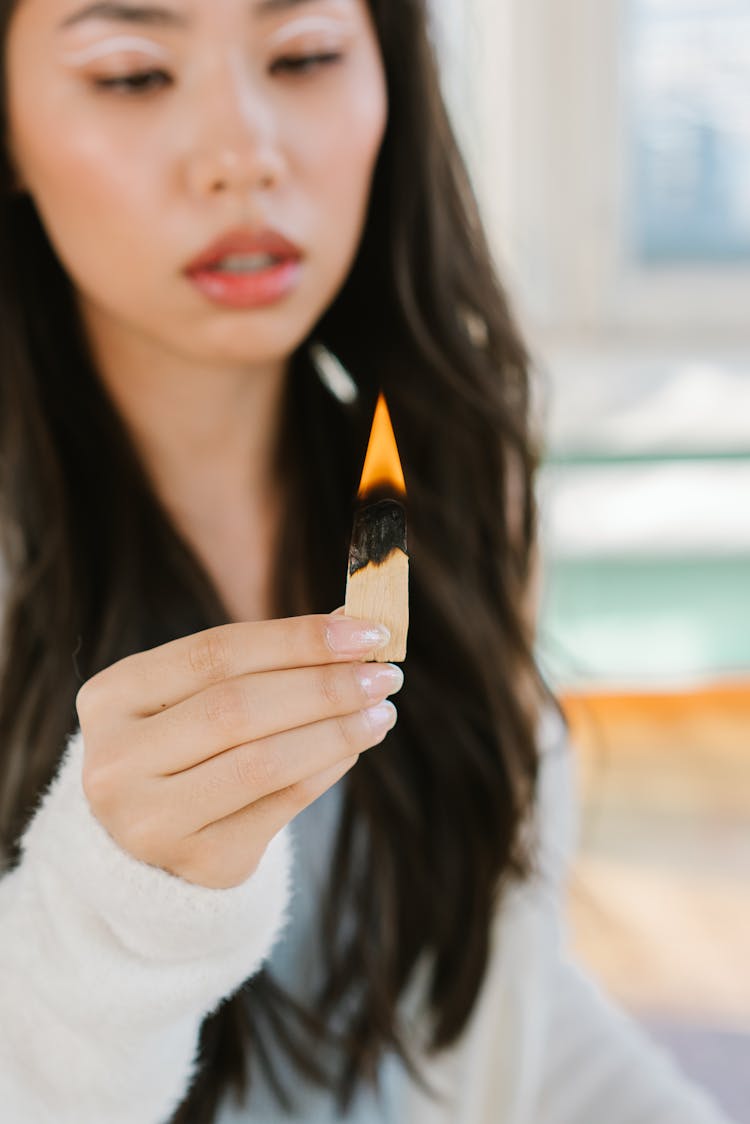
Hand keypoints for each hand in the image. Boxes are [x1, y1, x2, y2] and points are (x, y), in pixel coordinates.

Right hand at [76, 614, 400, 888]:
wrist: (148, 845)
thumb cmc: (185, 745)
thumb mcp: (198, 693)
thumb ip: (265, 658)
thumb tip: (352, 621)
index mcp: (110, 697)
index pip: (217, 652)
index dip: (298, 638)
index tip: (366, 628)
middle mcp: (117, 761)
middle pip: (239, 708)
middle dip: (325, 686)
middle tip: (385, 673)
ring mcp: (152, 820)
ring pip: (264, 761)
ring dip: (337, 730)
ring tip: (381, 711)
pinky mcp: (199, 864)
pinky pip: (281, 806)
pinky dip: (327, 769)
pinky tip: (354, 747)